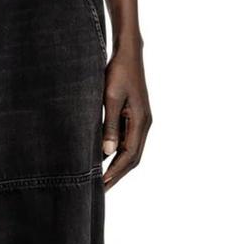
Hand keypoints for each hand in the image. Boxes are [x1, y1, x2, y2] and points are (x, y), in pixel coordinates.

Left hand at [101, 45, 151, 189]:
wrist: (127, 53)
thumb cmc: (118, 72)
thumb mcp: (111, 98)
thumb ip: (109, 125)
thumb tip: (107, 152)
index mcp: (141, 121)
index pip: (129, 156)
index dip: (115, 172)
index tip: (102, 185)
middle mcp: (144, 124)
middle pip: (132, 158)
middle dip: (116, 175)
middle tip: (100, 190)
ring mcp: (140, 121)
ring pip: (130, 151)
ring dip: (116, 166)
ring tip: (101, 180)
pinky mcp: (134, 117)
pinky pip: (127, 141)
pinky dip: (116, 154)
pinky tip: (103, 159)